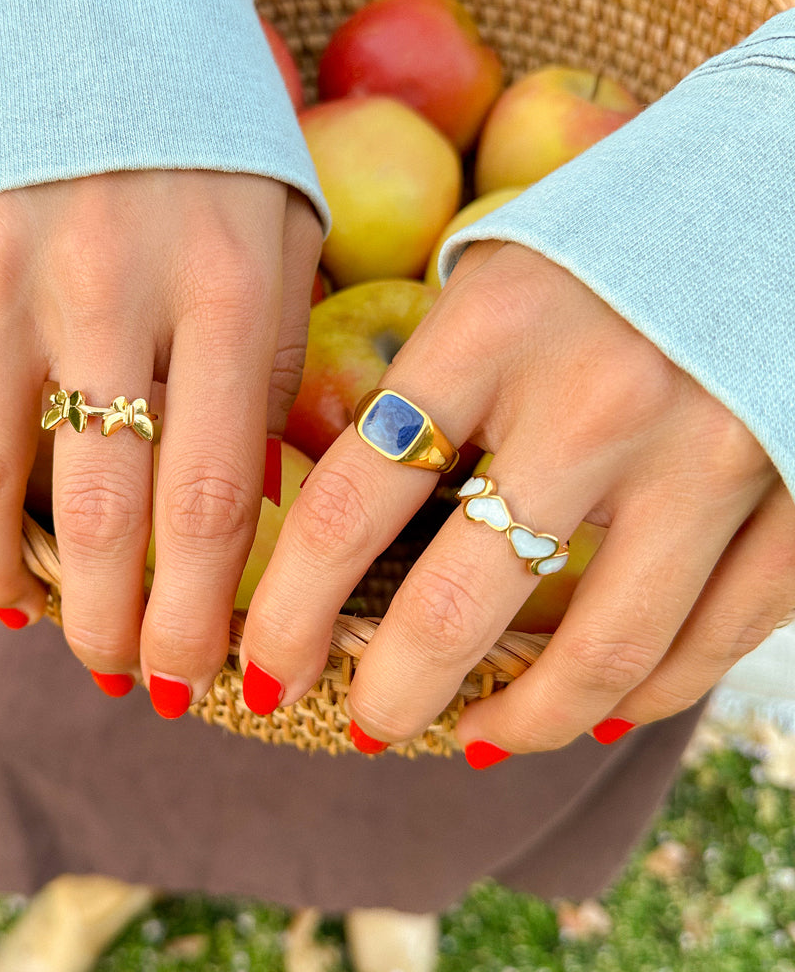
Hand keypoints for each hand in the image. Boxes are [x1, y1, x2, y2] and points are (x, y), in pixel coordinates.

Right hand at [0, 170, 321, 702]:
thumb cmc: (213, 135)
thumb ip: (279, 363)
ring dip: (6, 575)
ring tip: (35, 617)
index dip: (200, 619)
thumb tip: (256, 503)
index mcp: (230, 292)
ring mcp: (0, 269)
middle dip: (112, 625)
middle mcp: (111, 290)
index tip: (198, 680)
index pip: (215, 506)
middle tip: (123, 672)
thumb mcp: (286, 234)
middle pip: (104, 516)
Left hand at [239, 241, 794, 756]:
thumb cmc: (626, 232)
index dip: (290, 611)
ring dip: (517, 723)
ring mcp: (708, 456)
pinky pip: (709, 642)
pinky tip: (591, 713)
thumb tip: (352, 506)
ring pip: (597, 655)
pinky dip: (639, 697)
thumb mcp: (508, 265)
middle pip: (457, 605)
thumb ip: (434, 374)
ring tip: (474, 739)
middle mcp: (596, 399)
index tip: (262, 669)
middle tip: (362, 726)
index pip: (352, 502)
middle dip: (388, 694)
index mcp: (495, 327)